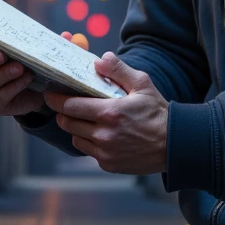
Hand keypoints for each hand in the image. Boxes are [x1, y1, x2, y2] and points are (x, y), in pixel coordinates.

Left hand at [45, 53, 168, 173]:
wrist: (174, 144)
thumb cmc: (157, 113)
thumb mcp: (142, 84)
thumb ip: (118, 70)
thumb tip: (99, 60)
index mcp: (110, 113)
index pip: (70, 106)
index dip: (57, 99)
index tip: (50, 93)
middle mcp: (104, 135)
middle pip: (67, 123)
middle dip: (64, 113)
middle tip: (66, 105)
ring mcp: (105, 152)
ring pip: (75, 138)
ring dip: (76, 128)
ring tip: (84, 119)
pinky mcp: (108, 164)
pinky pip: (88, 151)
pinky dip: (89, 142)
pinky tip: (100, 134)